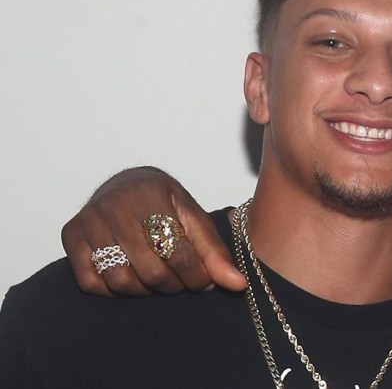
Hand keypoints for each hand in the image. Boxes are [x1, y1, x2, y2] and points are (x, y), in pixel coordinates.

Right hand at [61, 166, 246, 296]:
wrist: (125, 184)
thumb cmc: (163, 202)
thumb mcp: (192, 216)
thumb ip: (214, 251)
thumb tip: (237, 285)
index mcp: (151, 195)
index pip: (178, 251)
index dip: (196, 276)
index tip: (204, 283)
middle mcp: (115, 206)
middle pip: (150, 270)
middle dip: (174, 285)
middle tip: (183, 283)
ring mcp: (89, 221)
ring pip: (121, 281)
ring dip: (146, 290)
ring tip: (160, 279)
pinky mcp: (71, 236)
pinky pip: (92, 283)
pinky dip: (115, 290)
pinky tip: (132, 277)